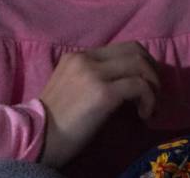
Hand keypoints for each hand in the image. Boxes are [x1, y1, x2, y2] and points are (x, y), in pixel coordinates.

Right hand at [39, 41, 159, 166]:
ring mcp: (94, 74)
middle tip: (155, 92)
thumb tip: (128, 80)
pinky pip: (139, 86)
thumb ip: (94, 76)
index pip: (122, 48)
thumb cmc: (53, 123)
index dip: (141, 63)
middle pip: (135, 51)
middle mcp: (86, 58)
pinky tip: (145, 114)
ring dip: (153, 85)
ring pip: (140, 66)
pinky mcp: (103, 93)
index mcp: (77, 56)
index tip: (147, 82)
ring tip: (152, 105)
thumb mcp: (71, 88)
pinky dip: (149, 99)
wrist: (34, 142)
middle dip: (152, 70)